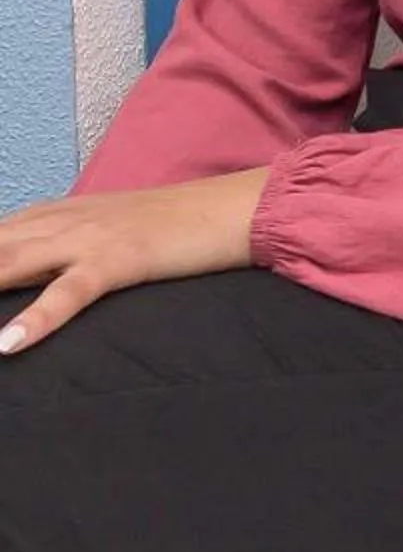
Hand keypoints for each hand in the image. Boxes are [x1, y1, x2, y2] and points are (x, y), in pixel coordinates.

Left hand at [0, 170, 264, 353]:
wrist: (232, 207)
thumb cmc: (170, 228)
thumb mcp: (99, 235)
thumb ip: (53, 252)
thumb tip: (20, 274)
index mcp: (47, 215)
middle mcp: (56, 221)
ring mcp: (87, 239)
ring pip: (8, 265)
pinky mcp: (121, 260)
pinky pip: (70, 292)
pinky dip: (37, 318)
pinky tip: (7, 344)